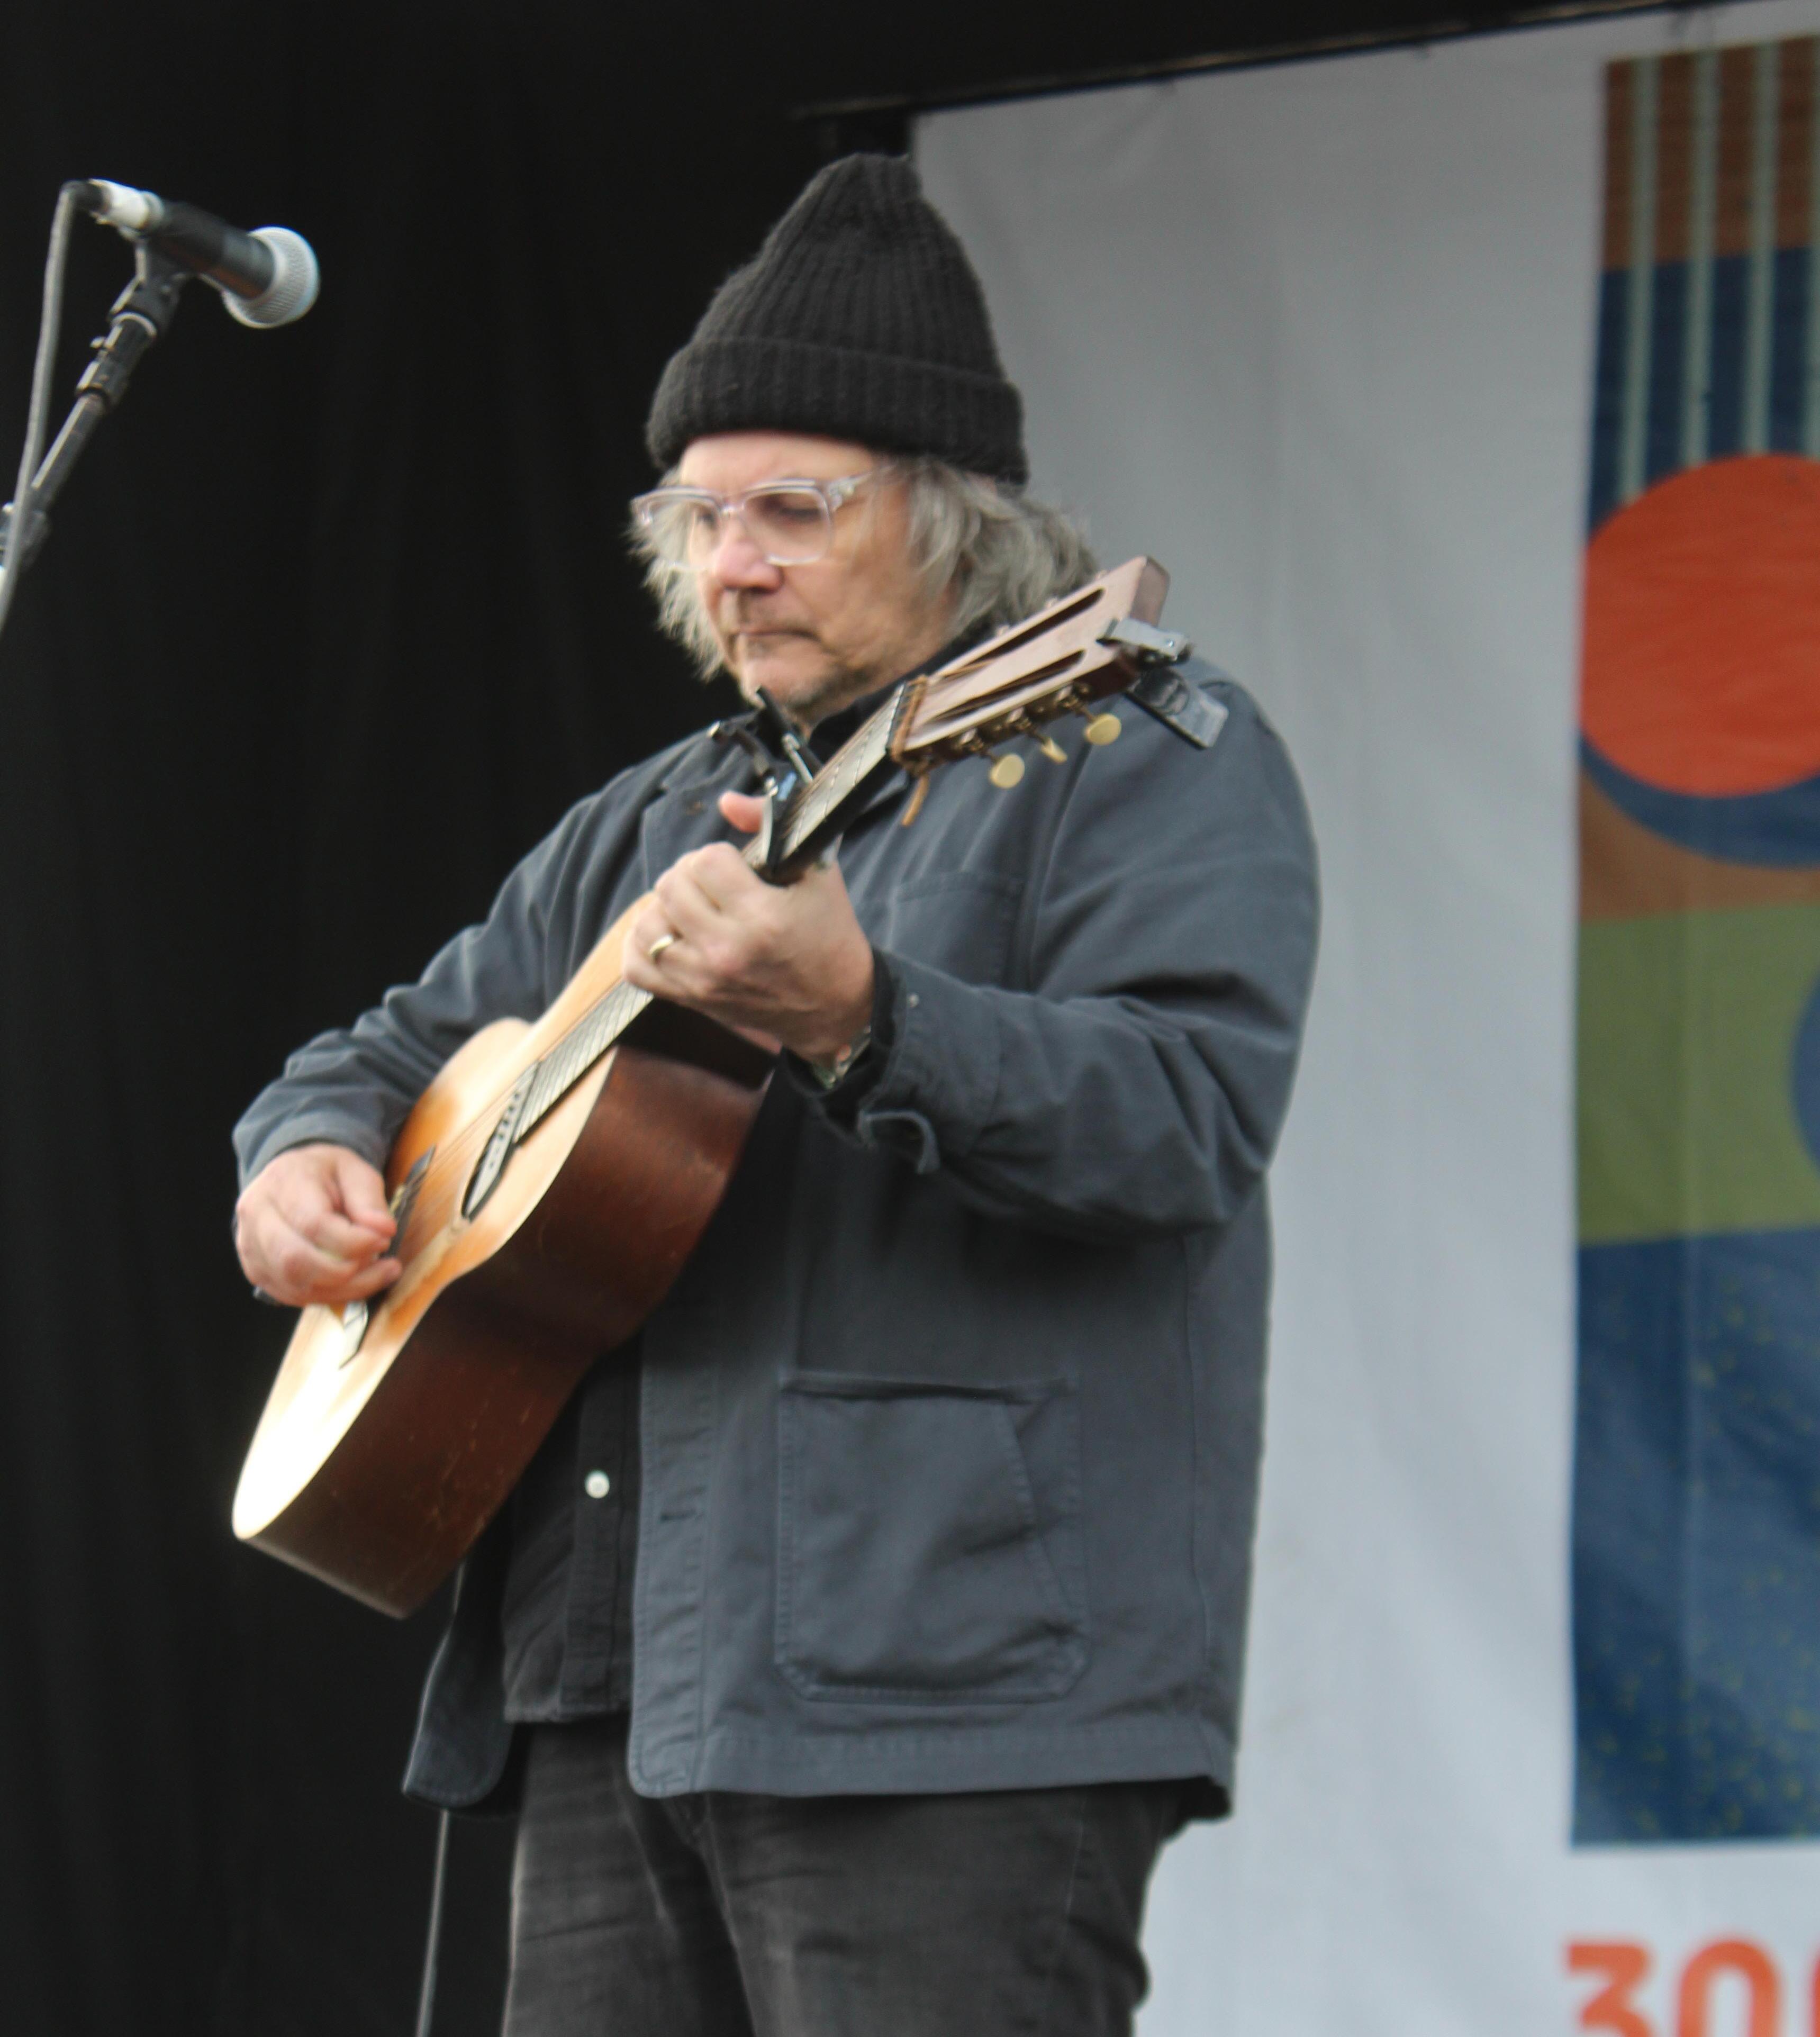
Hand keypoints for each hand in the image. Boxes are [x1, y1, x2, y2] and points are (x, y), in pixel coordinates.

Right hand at [235, 1143, 399, 1307]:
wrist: (291, 1179)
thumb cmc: (327, 1174)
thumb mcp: (355, 1171)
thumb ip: (369, 1199)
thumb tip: (383, 1230)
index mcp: (282, 1181)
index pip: (313, 1223)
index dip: (353, 1241)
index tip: (384, 1241)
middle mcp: (256, 1214)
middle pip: (296, 1260)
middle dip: (346, 1273)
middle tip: (383, 1265)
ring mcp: (250, 1246)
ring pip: (294, 1285)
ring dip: (343, 1289)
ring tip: (377, 1275)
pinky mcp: (256, 1270)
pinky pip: (292, 1295)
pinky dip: (329, 1295)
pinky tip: (355, 1282)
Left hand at [622, 791, 873, 1062]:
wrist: (835, 1006)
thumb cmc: (829, 934)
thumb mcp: (817, 873)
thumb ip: (770, 826)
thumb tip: (726, 801)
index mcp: (761, 918)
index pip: (705, 861)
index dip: (720, 855)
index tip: (738, 868)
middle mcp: (726, 950)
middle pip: (670, 886)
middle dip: (691, 875)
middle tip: (715, 884)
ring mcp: (703, 978)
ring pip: (647, 924)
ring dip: (665, 907)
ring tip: (693, 908)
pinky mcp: (692, 998)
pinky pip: (637, 968)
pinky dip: (643, 946)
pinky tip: (669, 934)